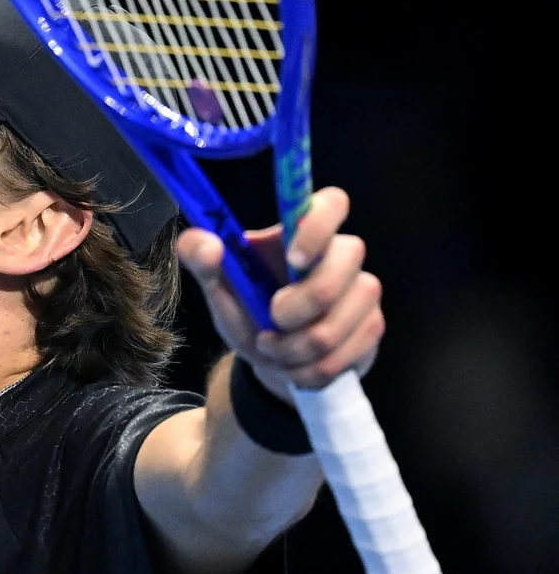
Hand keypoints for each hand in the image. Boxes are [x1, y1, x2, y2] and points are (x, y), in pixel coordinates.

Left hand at [176, 187, 383, 400]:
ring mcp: (362, 290)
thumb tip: (207, 244)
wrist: (270, 359)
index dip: (320, 226)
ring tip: (272, 348)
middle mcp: (340, 255)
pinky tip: (293, 366)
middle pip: (344, 267)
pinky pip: (347, 353)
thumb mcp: (218, 288)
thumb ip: (201, 260)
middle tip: (270, 322)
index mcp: (301, 234)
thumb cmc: (248, 311)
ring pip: (341, 321)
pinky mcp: (371, 325)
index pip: (333, 203)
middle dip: (298, 307)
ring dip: (296, 348)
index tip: (294, 258)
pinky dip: (310, 370)